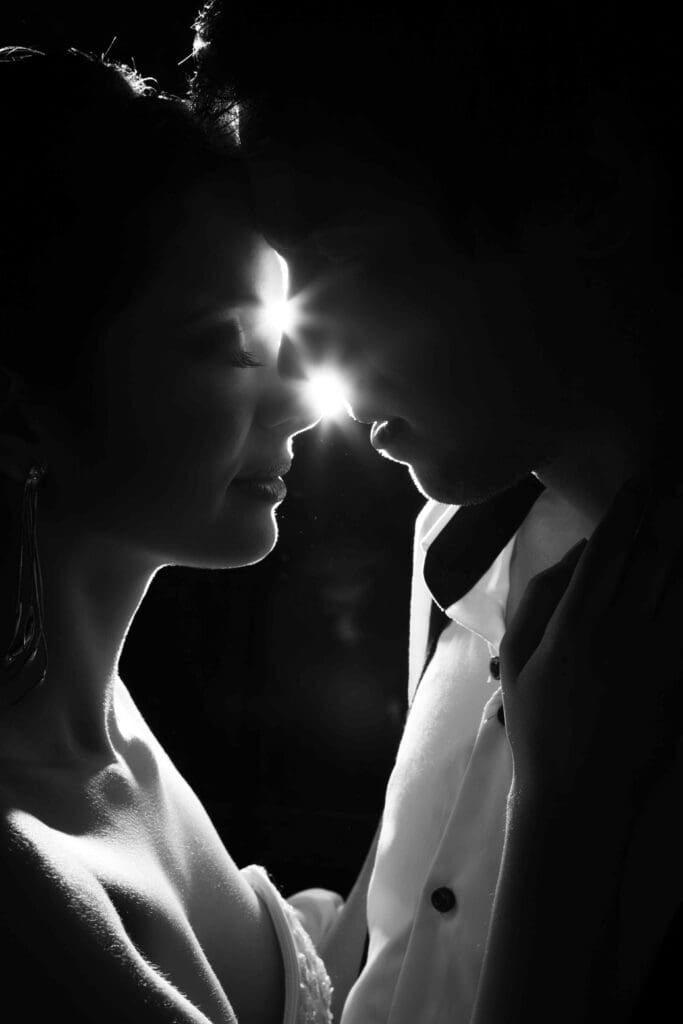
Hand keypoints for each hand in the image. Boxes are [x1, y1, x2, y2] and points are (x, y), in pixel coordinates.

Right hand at [500, 476, 682, 814]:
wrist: (578, 794)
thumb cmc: (536, 725)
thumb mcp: (516, 660)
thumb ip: (538, 602)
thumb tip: (573, 559)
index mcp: (575, 625)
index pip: (607, 553)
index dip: (626, 513)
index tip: (638, 485)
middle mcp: (621, 632)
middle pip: (654, 560)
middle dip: (666, 520)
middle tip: (674, 489)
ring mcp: (656, 657)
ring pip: (677, 588)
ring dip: (680, 554)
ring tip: (682, 523)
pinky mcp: (677, 680)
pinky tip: (681, 585)